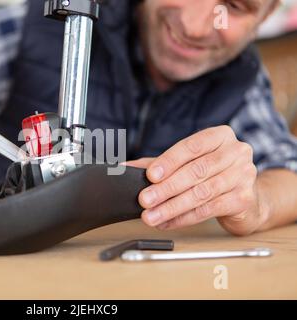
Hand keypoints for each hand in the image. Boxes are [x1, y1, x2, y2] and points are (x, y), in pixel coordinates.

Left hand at [126, 126, 268, 235]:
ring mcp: (244, 175)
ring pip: (201, 192)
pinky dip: (184, 218)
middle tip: (145, 200)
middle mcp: (236, 152)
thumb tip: (124, 169)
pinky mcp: (244, 199)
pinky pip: (209, 209)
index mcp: (220, 136)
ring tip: (151, 216)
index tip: (150, 176)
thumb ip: (157, 164)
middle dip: (166, 188)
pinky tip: (167, 222)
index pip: (191, 146)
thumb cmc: (212, 174)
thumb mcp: (186, 163)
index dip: (169, 161)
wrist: (247, 197)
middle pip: (196, 171)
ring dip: (172, 207)